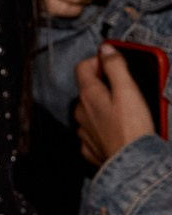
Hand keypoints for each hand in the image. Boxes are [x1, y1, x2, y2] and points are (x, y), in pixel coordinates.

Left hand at [75, 45, 157, 167]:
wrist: (133, 166)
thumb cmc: (132, 129)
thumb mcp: (128, 91)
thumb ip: (115, 66)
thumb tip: (105, 49)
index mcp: (88, 95)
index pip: (83, 67)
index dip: (98, 61)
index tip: (112, 63)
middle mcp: (80, 112)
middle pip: (87, 89)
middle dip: (103, 86)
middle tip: (125, 90)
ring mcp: (83, 131)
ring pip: (89, 111)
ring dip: (103, 108)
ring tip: (125, 112)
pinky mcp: (90, 148)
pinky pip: (93, 132)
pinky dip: (103, 128)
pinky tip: (118, 130)